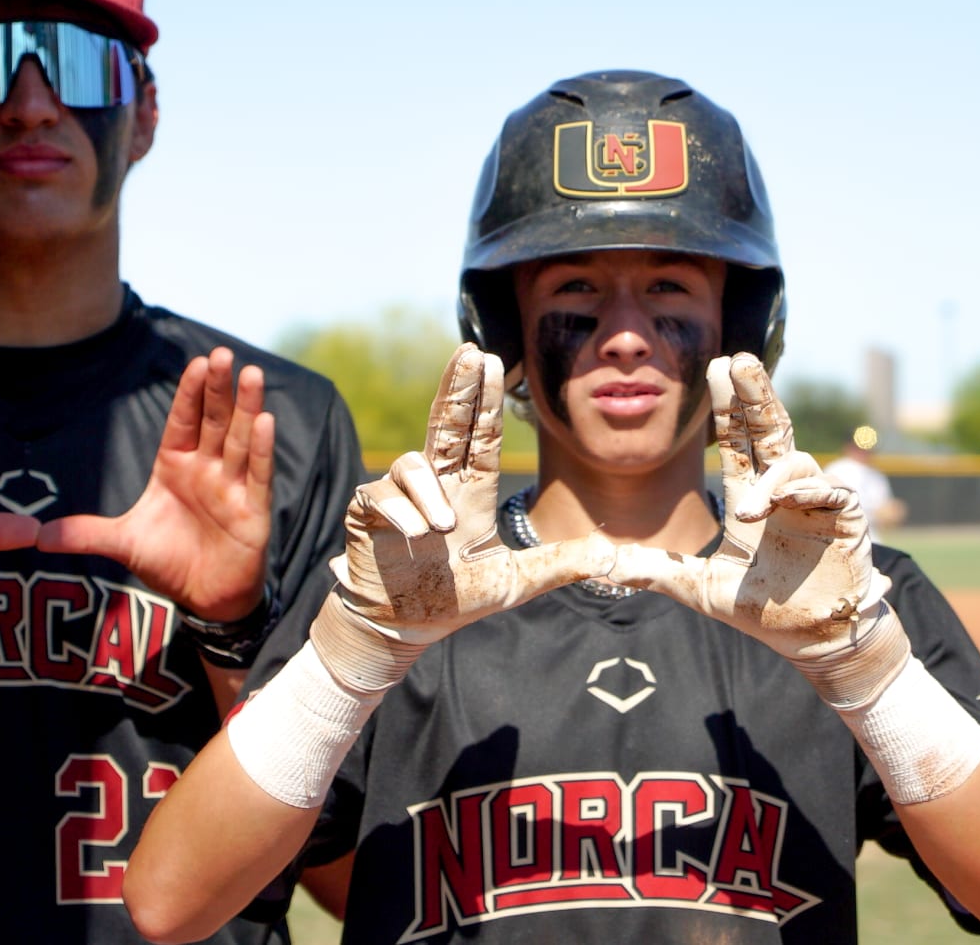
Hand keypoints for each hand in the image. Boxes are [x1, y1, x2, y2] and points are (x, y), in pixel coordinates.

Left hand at [38, 348, 274, 621]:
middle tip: (224, 355)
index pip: (184, 422)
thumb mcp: (123, 543)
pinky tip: (265, 421)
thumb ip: (85, 533)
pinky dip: (261, 449)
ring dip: (247, 407)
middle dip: (220, 388)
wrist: (205, 599)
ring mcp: (232, 487)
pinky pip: (258, 474)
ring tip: (252, 374)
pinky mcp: (253, 510)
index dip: (190, 393)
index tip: (196, 363)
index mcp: (176, 466)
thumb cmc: (169, 562)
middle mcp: (207, 470)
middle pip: (215, 421)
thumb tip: (36, 537)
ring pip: (240, 440)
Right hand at [310, 344, 614, 691]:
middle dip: (457, 386)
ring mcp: (401, 497)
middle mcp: (437, 485)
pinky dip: (402, 512)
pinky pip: (380, 496)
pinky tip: (415, 535)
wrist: (401, 627)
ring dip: (428, 491)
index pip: (481, 435)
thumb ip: (559, 566)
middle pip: (446, 422)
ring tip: (443, 528)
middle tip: (469, 351)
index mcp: (471, 492)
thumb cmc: (453, 598)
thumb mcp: (515, 583)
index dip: (485, 399)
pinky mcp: (368, 513)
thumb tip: (611, 557)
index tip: (490, 359)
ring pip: (414, 464)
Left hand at [608, 353, 907, 707]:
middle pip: (770, 430)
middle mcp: (784, 492)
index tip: (717, 366)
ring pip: (794, 462)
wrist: (814, 640)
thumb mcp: (699, 589)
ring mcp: (815, 501)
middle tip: (739, 360)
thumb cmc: (764, 611)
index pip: (739, 443)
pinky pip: (829, 490)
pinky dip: (808, 491)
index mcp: (753, 499)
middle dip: (756, 394)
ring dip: (771, 479)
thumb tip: (599, 565)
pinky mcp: (845, 518)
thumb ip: (655, 571)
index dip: (729, 406)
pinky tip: (787, 501)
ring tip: (750, 509)